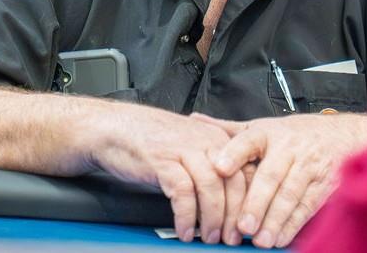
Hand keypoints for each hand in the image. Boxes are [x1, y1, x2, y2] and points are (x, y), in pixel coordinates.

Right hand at [82, 103, 245, 245]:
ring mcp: (184, 149)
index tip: (246, 226)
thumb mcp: (190, 148)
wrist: (117, 127)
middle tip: (230, 239)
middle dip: (234, 217)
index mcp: (216, 138)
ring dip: (213, 219)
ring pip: (212, 188)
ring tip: (209, 238)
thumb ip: (210, 167)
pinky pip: (183, 193)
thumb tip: (230, 203)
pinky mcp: (163, 160)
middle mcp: (205, 140)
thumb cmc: (153, 140)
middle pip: (233, 182)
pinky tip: (184, 230)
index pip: (245, 172)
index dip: (249, 203)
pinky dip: (186, 216)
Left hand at [201, 113, 366, 247]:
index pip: (248, 140)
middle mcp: (288, 148)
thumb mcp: (262, 126)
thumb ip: (230, 130)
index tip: (219, 166)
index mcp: (268, 133)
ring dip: (275, 219)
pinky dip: (294, 223)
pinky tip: (281, 237)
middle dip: (256, 202)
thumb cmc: (295, 134)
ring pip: (290, 194)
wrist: (343, 136)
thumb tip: (196, 120)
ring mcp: (308, 166)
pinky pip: (308, 206)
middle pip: (271, 175)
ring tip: (260, 238)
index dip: (234, 152)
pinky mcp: (324, 185)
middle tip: (242, 225)